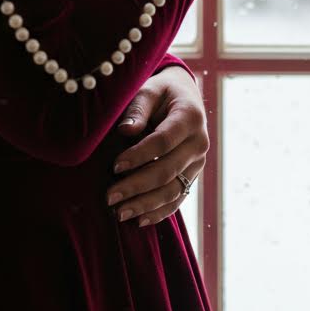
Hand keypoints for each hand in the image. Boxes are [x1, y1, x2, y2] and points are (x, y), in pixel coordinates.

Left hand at [104, 67, 207, 226]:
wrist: (185, 96)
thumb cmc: (161, 92)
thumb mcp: (149, 89)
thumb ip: (138, 109)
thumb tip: (125, 131)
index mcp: (190, 117)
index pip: (163, 141)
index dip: (139, 155)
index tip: (114, 166)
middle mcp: (199, 142)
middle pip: (168, 170)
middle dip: (137, 186)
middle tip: (110, 197)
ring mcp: (198, 162)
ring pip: (173, 190)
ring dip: (146, 205)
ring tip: (119, 213)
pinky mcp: (192, 176)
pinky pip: (178, 198)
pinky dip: (159, 212)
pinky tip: (139, 221)